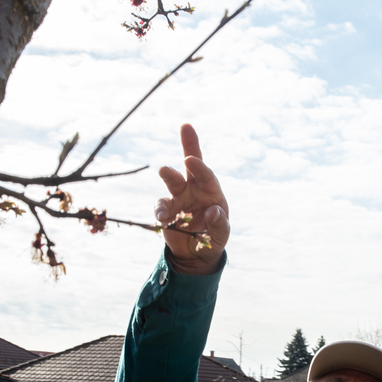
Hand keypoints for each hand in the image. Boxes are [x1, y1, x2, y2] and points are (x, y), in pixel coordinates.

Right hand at [155, 124, 229, 275]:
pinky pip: (161, 206)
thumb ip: (220, 225)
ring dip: (169, 174)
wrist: (194, 254)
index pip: (207, 175)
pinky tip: (163, 219)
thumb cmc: (213, 239)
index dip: (199, 167)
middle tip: (186, 127)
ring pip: (172, 180)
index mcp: (212, 192)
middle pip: (191, 164)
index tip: (190, 160)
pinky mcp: (166, 209)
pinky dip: (160, 211)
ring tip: (164, 170)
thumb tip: (213, 211)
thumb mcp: (221, 236)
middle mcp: (195, 189)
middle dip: (189, 144)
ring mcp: (179, 197)